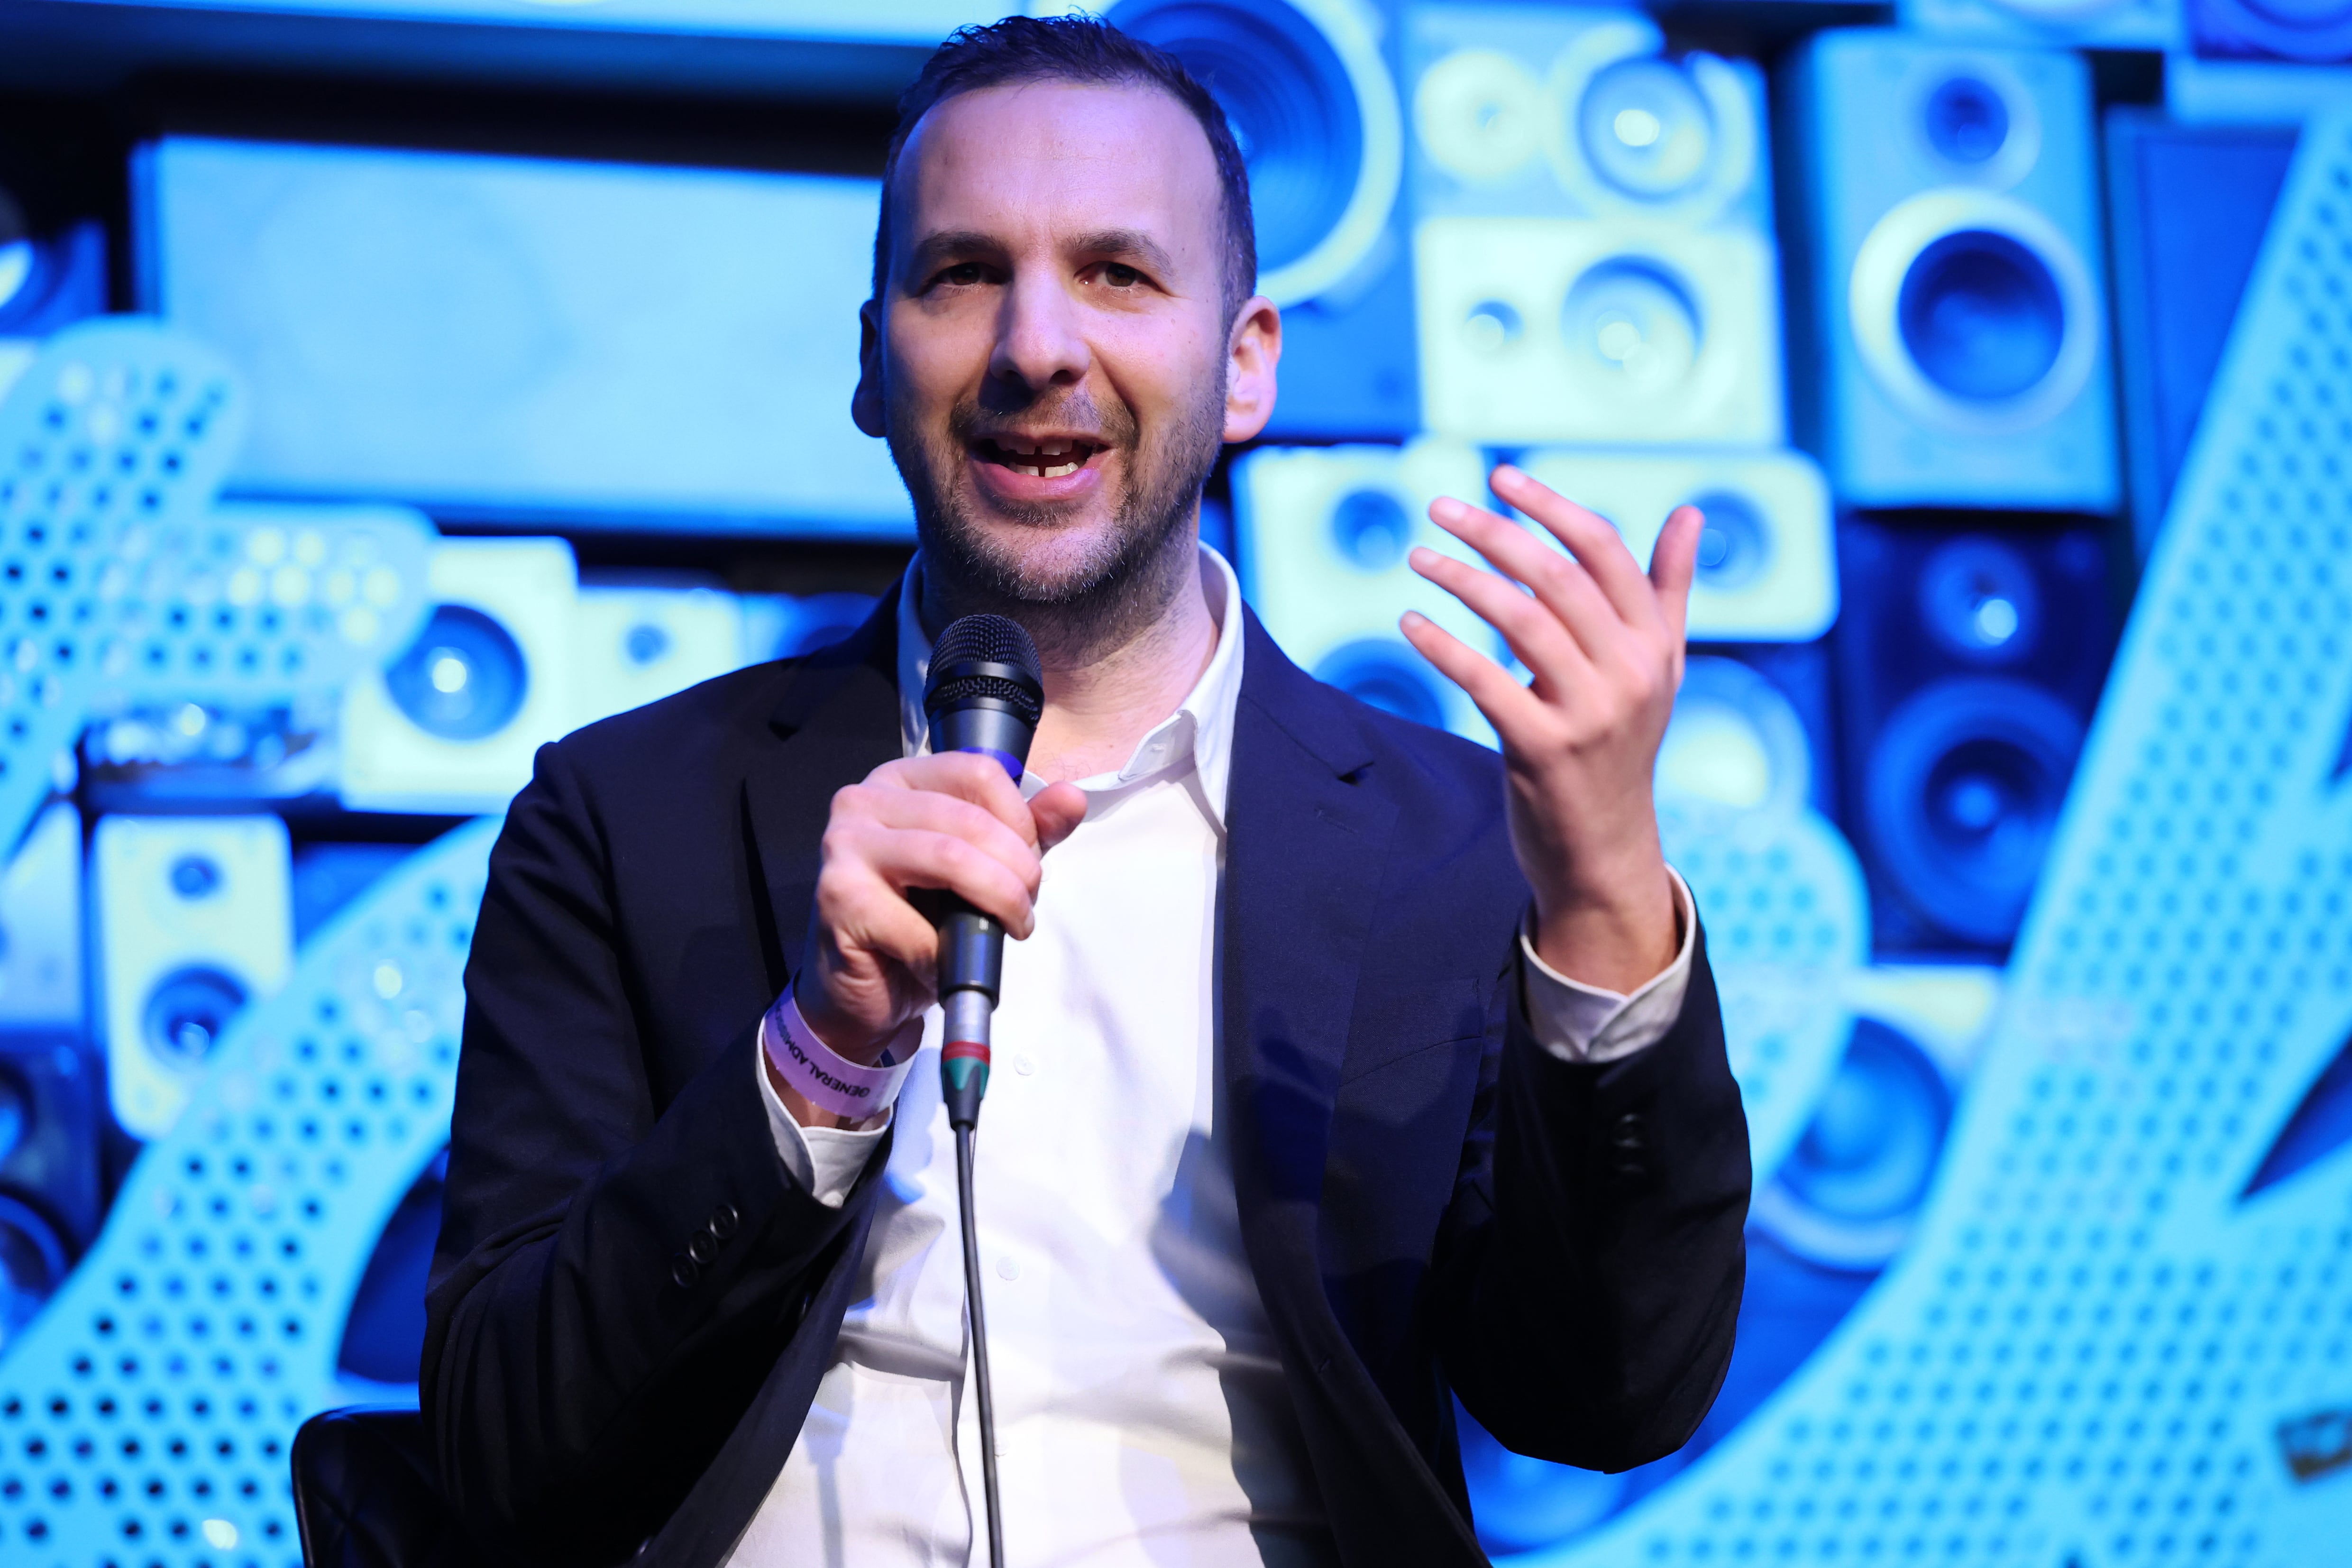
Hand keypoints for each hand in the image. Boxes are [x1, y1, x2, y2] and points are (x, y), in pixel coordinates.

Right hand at [797, 753, 1087, 1062]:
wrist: (868, 989)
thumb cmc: (922, 922)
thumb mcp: (985, 868)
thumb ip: (1028, 831)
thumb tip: (1072, 798)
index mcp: (901, 779)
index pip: (980, 773)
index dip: (1021, 822)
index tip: (1027, 867)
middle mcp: (863, 799)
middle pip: (969, 818)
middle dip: (1016, 871)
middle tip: (1023, 910)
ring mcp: (843, 845)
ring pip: (948, 858)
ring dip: (996, 903)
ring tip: (1006, 930)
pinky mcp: (837, 897)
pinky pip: (916, 924)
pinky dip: (945, 953)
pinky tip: (943, 964)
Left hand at [1399, 464, 1695, 993]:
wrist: (1604, 846)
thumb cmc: (1623, 743)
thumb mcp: (1659, 667)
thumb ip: (1668, 589)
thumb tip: (1691, 514)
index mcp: (1654, 643)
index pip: (1603, 551)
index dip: (1550, 507)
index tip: (1500, 477)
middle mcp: (1630, 673)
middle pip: (1557, 577)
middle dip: (1495, 532)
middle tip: (1441, 508)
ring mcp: (1588, 714)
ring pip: (1520, 620)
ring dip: (1462, 580)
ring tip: (1418, 559)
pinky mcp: (1542, 750)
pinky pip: (1484, 680)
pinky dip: (1442, 645)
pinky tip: (1410, 621)